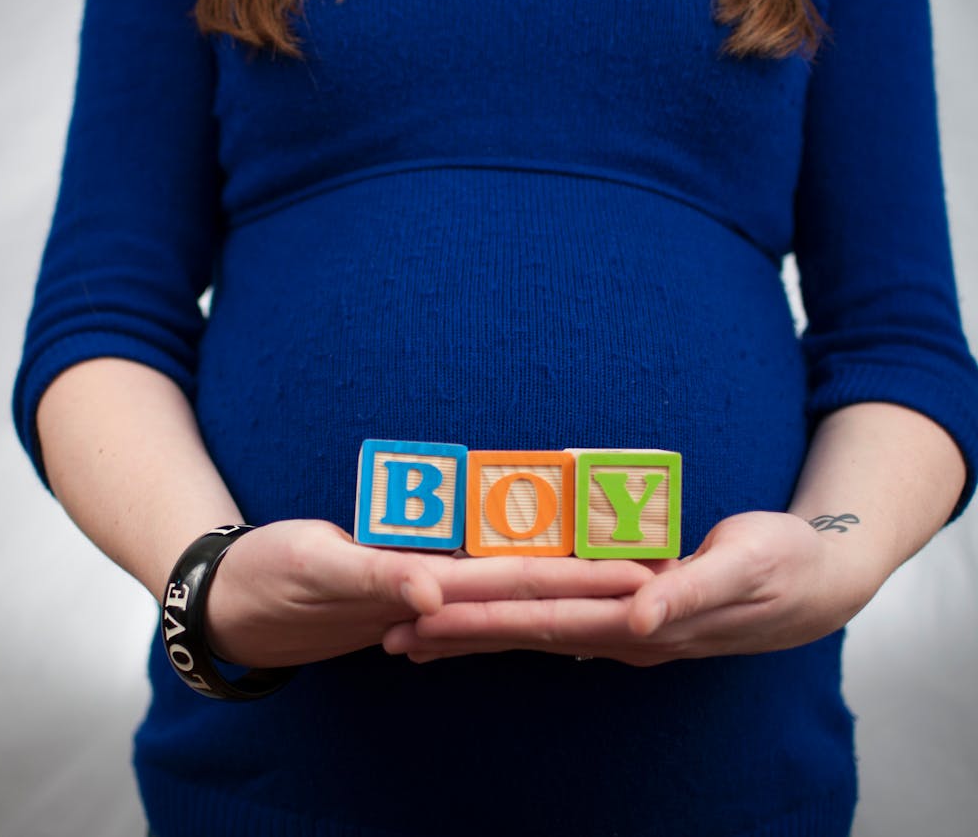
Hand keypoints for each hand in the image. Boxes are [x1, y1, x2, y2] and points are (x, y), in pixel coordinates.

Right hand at [206, 520, 660, 668]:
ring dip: (562, 575)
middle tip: (663, 562)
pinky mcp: (403, 575)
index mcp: (423, 588)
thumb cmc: (267, 580)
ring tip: (620, 565)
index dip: (583, 580)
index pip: (521, 584)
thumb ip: (376, 576)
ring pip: (507, 579)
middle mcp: (434, 591)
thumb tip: (435, 593)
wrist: (231, 599)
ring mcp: (421, 585)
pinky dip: (509, 573)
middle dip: (593, 576)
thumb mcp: (317, 569)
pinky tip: (542, 571)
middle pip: (530, 582)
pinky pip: (467, 572)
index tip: (645, 578)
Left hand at [383, 511, 884, 665]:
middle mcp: (620, 633)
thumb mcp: (745, 567)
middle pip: (521, 634)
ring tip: (415, 642)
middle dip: (455, 637)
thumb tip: (638, 620)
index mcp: (638, 620)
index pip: (541, 620)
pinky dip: (511, 626)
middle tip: (390, 638)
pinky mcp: (625, 617)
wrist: (814, 583)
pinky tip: (480, 633)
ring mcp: (620, 631)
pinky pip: (555, 623)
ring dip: (473, 639)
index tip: (425, 620)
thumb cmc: (780, 564)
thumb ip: (689, 592)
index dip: (482, 621)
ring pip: (531, 634)